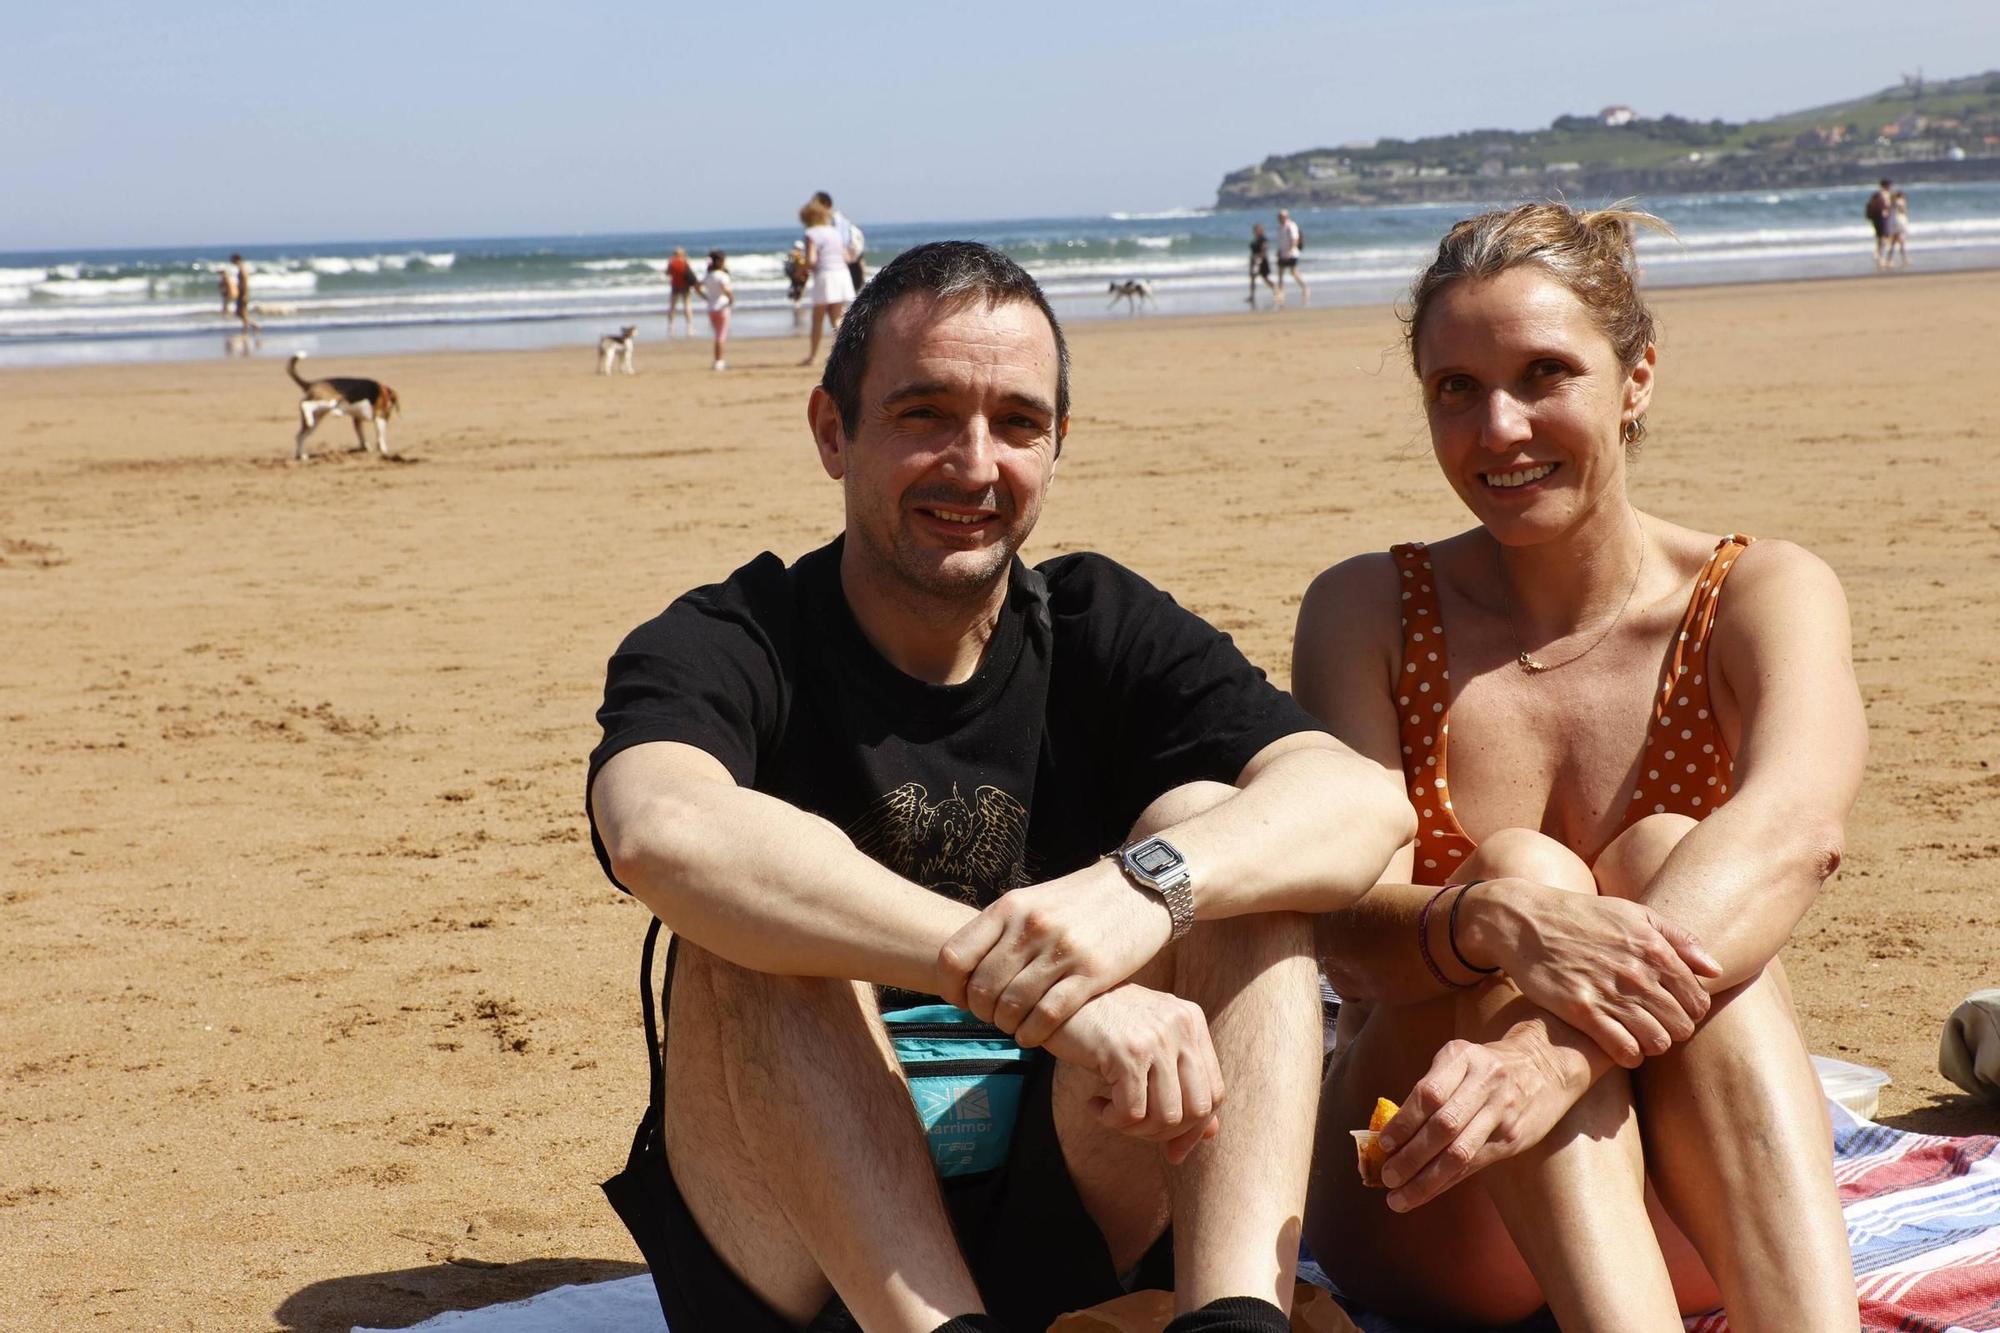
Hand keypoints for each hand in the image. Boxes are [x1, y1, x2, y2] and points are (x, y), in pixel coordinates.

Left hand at [936, 863, 1171, 1046]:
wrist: (1138, 888)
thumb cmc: (1080, 901)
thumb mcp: (1033, 901)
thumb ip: (1002, 931)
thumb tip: (966, 970)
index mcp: (1010, 907)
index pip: (954, 956)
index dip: (950, 987)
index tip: (962, 1000)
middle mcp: (1031, 926)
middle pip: (982, 987)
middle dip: (982, 1012)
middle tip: (992, 1018)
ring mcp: (1061, 950)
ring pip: (1012, 1006)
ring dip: (1007, 1025)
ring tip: (1013, 1027)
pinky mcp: (1092, 972)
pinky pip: (1047, 1015)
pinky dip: (1033, 1033)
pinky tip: (1033, 1035)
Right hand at [1041, 983, 1223, 1163]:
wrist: (1056, 999)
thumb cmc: (1102, 1026)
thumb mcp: (1148, 1048)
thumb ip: (1182, 1085)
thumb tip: (1210, 1135)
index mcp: (1191, 1021)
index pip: (1214, 1093)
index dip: (1194, 1128)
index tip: (1169, 1145)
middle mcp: (1180, 1025)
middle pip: (1197, 1109)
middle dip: (1165, 1132)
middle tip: (1133, 1127)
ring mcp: (1156, 1037)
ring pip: (1166, 1116)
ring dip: (1136, 1129)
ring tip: (1112, 1114)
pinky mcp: (1127, 1052)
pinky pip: (1132, 1113)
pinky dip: (1112, 1119)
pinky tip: (1094, 1104)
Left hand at [1376, 1030, 1579, 1211]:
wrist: (1547, 1068)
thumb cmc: (1488, 1065)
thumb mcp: (1460, 1059)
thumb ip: (1431, 1086)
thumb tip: (1391, 1131)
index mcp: (1463, 1058)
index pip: (1429, 1094)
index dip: (1404, 1122)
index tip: (1383, 1144)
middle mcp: (1485, 1083)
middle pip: (1444, 1127)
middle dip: (1411, 1157)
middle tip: (1387, 1177)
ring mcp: (1502, 1113)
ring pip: (1460, 1153)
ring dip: (1426, 1180)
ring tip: (1399, 1197)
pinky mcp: (1513, 1138)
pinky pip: (1474, 1165)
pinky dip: (1445, 1182)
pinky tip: (1425, 1193)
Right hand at [1458, 880, 1720, 1067]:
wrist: (1525, 921)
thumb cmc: (1583, 917)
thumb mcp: (1634, 914)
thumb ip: (1680, 939)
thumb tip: (1714, 970)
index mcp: (1654, 948)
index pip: (1697, 1000)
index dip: (1690, 1011)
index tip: (1673, 1009)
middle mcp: (1636, 972)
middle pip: (1681, 1025)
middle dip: (1673, 1029)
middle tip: (1656, 1024)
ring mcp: (1609, 992)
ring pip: (1657, 1042)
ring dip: (1652, 1044)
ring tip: (1640, 1036)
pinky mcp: (1581, 1010)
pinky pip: (1624, 1050)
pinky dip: (1630, 1054)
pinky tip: (1622, 1046)